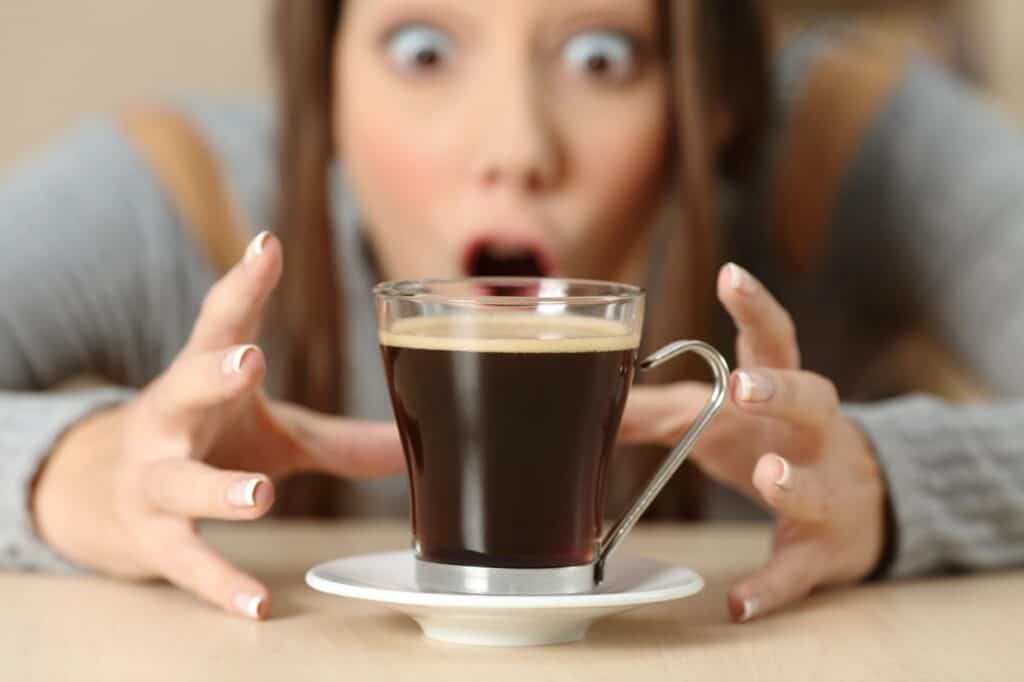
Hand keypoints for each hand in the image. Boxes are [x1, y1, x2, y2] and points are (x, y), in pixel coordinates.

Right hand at [32, 232, 404, 618]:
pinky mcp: (153, 536)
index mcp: (203, 379)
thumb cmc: (210, 445)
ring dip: (216, 488)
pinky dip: (220, 585)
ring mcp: (153, 479)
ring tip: (259, 496)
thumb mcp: (274, 432)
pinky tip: (257, 605)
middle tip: (247, 359)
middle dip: (212, 374)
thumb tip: (416, 442)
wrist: (111, 496)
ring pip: (177, 481)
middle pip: (183, 389)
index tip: (268, 244)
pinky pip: (188, 563)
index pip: (221, 322)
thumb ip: (340, 437)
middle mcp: (170, 420)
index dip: (244, 283)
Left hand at [619, 263, 887, 621]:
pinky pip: (799, 570)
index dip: (755, 308)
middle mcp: (815, 434)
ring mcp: (828, 491)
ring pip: (820, 484)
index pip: (775, 340)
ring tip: (767, 476)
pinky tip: (740, 604)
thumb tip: (593, 393)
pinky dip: (771, 587)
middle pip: (813, 399)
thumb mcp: (726, 419)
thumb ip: (662, 408)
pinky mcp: (824, 550)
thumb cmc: (775, 443)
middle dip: (781, 391)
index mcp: (784, 393)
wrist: (862, 507)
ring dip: (793, 482)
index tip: (730, 274)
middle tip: (744, 386)